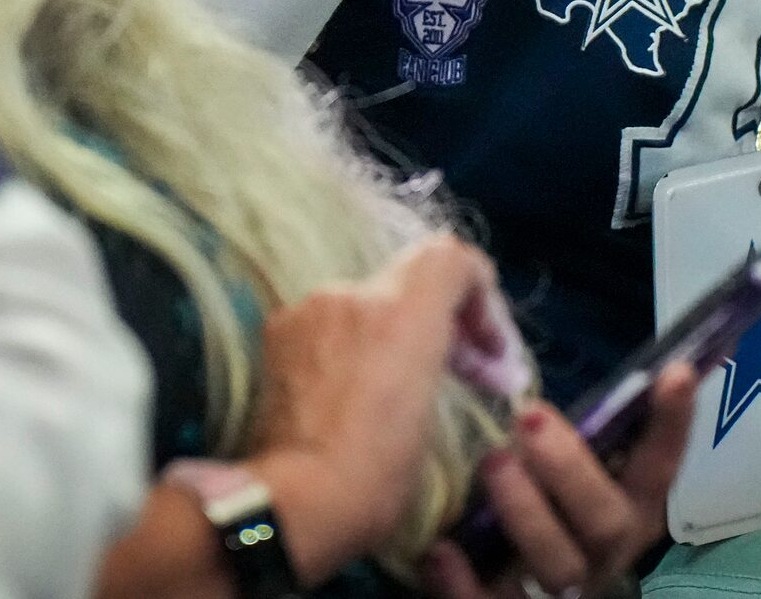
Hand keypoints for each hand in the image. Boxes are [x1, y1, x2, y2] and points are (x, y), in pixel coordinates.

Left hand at [244, 237, 513, 581]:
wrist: (292, 504)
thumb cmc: (374, 477)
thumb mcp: (430, 419)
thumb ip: (439, 363)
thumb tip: (453, 356)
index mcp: (402, 314)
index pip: (451, 257)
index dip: (478, 289)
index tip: (484, 344)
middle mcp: (353, 293)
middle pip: (409, 283)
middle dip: (439, 320)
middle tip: (460, 371)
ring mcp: (309, 309)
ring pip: (366, 304)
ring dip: (389, 334)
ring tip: (393, 390)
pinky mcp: (277, 331)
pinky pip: (328, 324)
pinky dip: (348, 345)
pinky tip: (347, 393)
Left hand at [416, 367, 696, 598]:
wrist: (495, 580)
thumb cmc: (527, 493)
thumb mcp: (554, 455)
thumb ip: (562, 422)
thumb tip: (554, 336)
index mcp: (624, 505)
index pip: (660, 465)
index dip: (672, 424)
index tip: (673, 372)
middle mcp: (601, 549)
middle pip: (608, 522)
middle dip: (573, 468)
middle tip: (529, 417)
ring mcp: (558, 588)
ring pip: (560, 566)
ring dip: (528, 514)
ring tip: (492, 464)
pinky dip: (465, 583)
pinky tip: (440, 549)